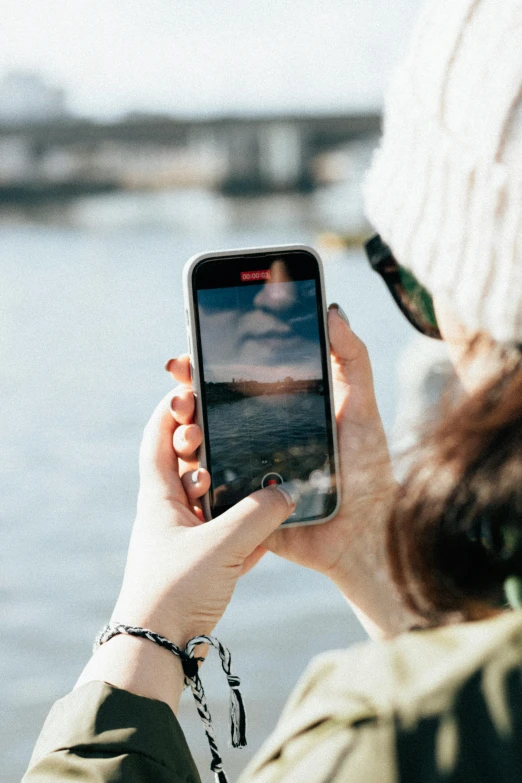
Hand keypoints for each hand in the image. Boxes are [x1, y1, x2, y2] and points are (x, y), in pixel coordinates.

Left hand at [110, 388, 293, 646]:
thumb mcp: (222, 546)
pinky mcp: (203, 564)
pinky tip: (274, 525)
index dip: (172, 411)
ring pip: (212, 499)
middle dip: (208, 446)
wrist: (158, 648)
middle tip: (232, 431)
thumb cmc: (176, 590)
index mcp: (160, 496)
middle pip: (187, 464)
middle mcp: (170, 512)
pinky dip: (248, 527)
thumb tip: (289, 493)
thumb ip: (259, 515)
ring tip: (260, 475)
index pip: (157, 438)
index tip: (194, 391)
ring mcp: (186, 538)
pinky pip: (229, 534)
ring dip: (233, 487)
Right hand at [167, 306, 421, 636]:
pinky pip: (206, 491)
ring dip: (184, 431)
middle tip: (181, 382)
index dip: (208, 364)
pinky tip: (194, 466)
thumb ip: (352, 358)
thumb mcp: (362, 408)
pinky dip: (192, 477)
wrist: (366, 535)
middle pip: (207, 410)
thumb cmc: (368, 471)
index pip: (233, 381)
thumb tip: (331, 310)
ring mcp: (244, 472)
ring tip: (188, 426)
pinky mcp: (239, 506)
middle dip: (186, 392)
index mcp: (279, 412)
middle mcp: (255, 438)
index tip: (190, 350)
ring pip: (199, 448)